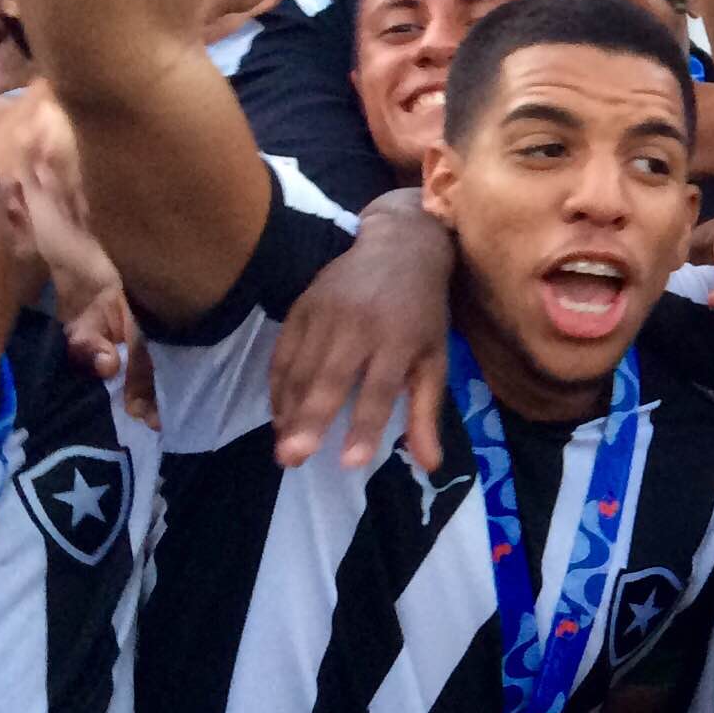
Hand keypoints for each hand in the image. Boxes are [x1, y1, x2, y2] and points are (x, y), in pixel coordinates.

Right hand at [267, 190, 457, 469]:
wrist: (400, 246)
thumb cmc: (423, 312)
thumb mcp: (435, 358)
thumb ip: (426, 412)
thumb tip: (430, 466)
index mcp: (399, 337)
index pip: (379, 388)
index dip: (365, 425)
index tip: (350, 463)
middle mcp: (359, 324)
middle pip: (329, 379)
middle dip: (309, 421)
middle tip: (292, 459)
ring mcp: (325, 312)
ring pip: (300, 369)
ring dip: (288, 411)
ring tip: (283, 450)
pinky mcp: (301, 305)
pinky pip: (282, 352)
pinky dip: (277, 386)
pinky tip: (279, 415)